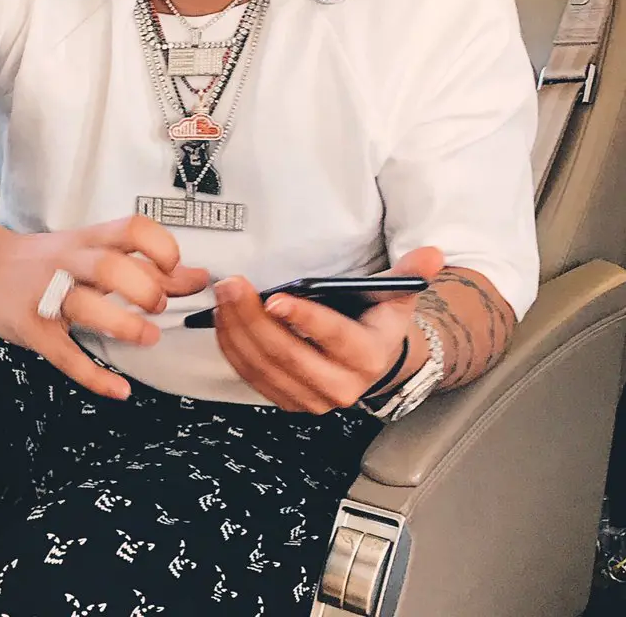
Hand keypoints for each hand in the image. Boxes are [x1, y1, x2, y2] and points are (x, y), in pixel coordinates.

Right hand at [0, 214, 209, 399]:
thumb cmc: (49, 261)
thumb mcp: (93, 254)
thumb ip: (146, 267)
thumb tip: (200, 278)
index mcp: (89, 241)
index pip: (130, 229)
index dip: (159, 246)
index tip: (173, 267)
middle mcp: (68, 262)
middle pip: (109, 266)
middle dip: (143, 288)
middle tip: (157, 306)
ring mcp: (47, 296)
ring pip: (85, 305)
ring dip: (123, 324)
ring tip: (147, 338)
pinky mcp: (31, 329)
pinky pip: (63, 355)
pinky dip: (94, 376)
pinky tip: (120, 390)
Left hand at [213, 247, 444, 412]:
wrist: (374, 362)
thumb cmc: (377, 321)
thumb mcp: (396, 295)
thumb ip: (410, 273)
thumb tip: (432, 254)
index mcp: (368, 356)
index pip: (333, 337)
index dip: (304, 319)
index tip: (276, 299)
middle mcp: (340, 385)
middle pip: (287, 354)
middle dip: (253, 318)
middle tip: (232, 285)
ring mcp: (311, 399)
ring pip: (264, 366)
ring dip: (236, 330)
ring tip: (223, 296)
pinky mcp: (288, 401)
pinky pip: (251, 376)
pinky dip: (232, 347)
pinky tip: (223, 319)